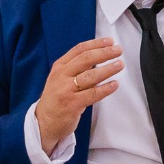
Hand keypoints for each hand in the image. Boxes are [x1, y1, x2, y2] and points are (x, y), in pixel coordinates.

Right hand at [36, 38, 123, 153]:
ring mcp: (66, 90)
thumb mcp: (60, 79)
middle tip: (118, 50)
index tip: (110, 41)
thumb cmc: (56, 99)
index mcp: (59, 67)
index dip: (96, 44)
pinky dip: (105, 89)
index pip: (79, 50)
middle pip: (85, 59)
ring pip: (90, 76)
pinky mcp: (72, 104)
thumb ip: (76, 69)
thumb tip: (100, 58)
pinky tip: (115, 84)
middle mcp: (61, 76)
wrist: (44, 122)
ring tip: (120, 64)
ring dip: (108, 69)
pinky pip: (92, 94)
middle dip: (104, 53)